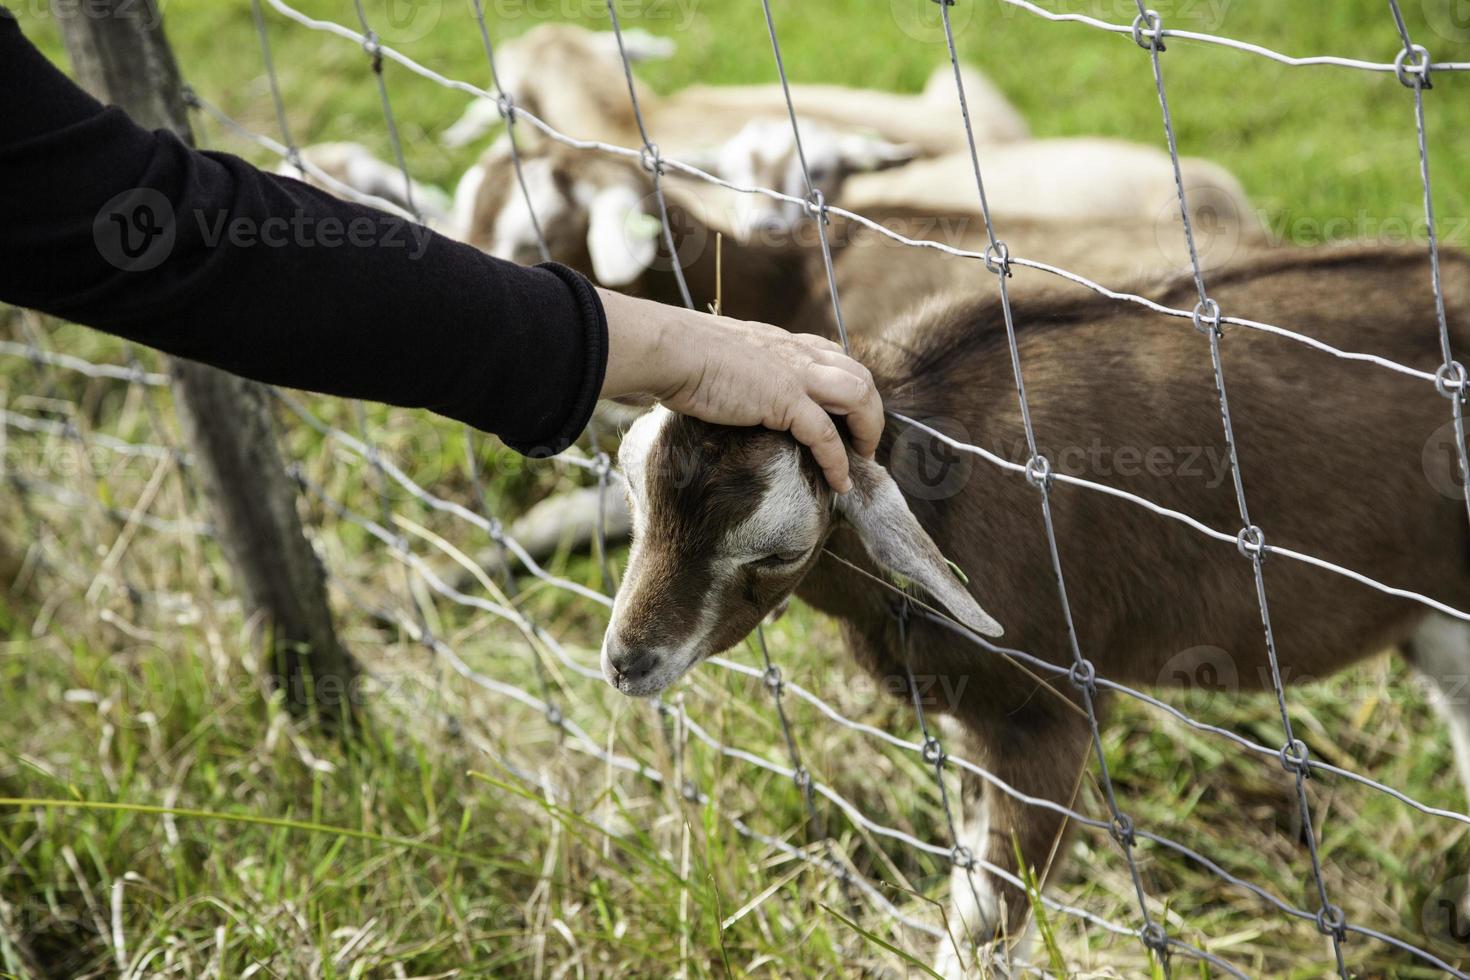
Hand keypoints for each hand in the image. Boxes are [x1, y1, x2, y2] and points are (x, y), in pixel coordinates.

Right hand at [597, 288, 881, 492]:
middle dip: (871, 412)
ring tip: (861, 461)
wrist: (669, 350)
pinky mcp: (786, 400)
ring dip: (867, 431)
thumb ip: (738, 369)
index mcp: (783, 341)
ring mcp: (796, 374)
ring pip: (859, 397)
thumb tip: (727, 389)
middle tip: (864, 444)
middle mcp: (798, 353)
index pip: (833, 357)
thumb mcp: (721, 355)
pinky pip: (826, 436)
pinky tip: (840, 483)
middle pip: (859, 376)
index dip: (848, 386)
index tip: (847, 414)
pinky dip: (838, 462)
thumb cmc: (679, 354)